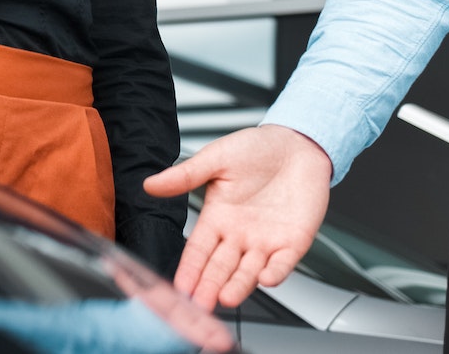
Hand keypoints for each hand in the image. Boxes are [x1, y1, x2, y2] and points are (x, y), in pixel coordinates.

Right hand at [143, 124, 331, 308]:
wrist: (297, 143)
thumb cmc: (258, 149)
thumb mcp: (216, 158)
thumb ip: (186, 176)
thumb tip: (151, 185)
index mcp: (218, 217)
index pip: (199, 250)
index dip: (189, 269)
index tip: (179, 287)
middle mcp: (239, 235)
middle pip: (220, 267)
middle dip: (209, 287)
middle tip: (199, 305)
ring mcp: (266, 241)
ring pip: (248, 271)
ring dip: (238, 286)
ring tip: (226, 298)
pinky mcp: (293, 242)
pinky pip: (283, 262)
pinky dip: (275, 272)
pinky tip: (265, 278)